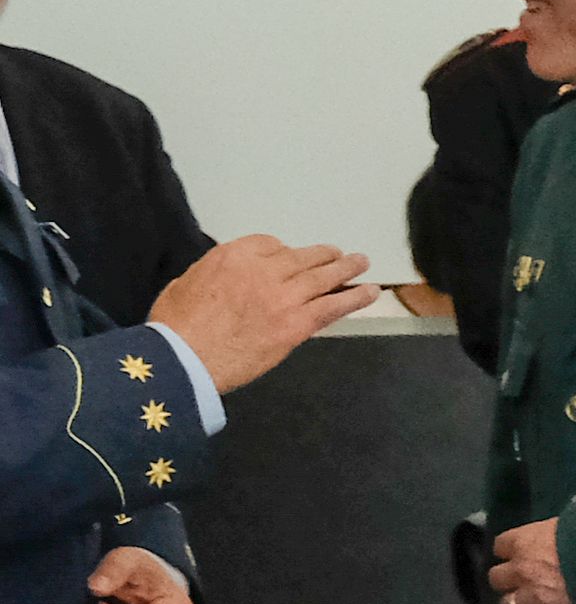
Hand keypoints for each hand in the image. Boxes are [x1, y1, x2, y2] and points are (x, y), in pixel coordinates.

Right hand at [145, 237, 378, 389]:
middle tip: (337, 255)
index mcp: (232, 256)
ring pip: (323, 277)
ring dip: (346, 268)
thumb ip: (215, 273)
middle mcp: (263, 271)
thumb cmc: (175, 326)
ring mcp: (283, 297)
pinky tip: (371, 292)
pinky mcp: (296, 324)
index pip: (270, 244)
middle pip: (302, 257)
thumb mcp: (187, 283)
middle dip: (322, 255)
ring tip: (361, 262)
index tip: (289, 258)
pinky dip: (354, 297)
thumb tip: (229, 276)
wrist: (184, 359)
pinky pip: (332, 306)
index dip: (283, 252)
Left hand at [488, 518, 575, 603]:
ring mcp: (532, 596)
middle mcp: (520, 569)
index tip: (518, 551)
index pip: (500, 545)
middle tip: (521, 579)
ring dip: (517, 602)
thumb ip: (570, 517)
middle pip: (496, 577)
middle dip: (506, 579)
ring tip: (530, 602)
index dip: (509, 549)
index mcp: (524, 541)